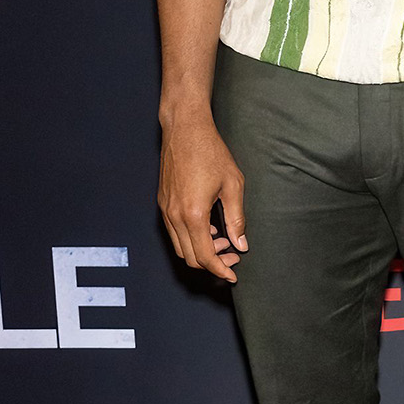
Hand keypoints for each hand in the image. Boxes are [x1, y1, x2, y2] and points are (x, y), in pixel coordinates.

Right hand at [158, 114, 247, 282]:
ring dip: (200, 251)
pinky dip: (191, 238)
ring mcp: (165, 209)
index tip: (233, 275)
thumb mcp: (233, 185)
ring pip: (180, 247)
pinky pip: (174, 232)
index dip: (220, 270)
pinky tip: (209, 228)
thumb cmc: (210, 152)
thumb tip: (241, 244)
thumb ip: (237, 218)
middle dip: (212, 264)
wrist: (184, 128)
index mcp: (193, 214)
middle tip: (232, 257)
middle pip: (190, 257)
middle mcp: (174, 216)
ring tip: (223, 240)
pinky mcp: (162, 202)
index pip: (205, 256)